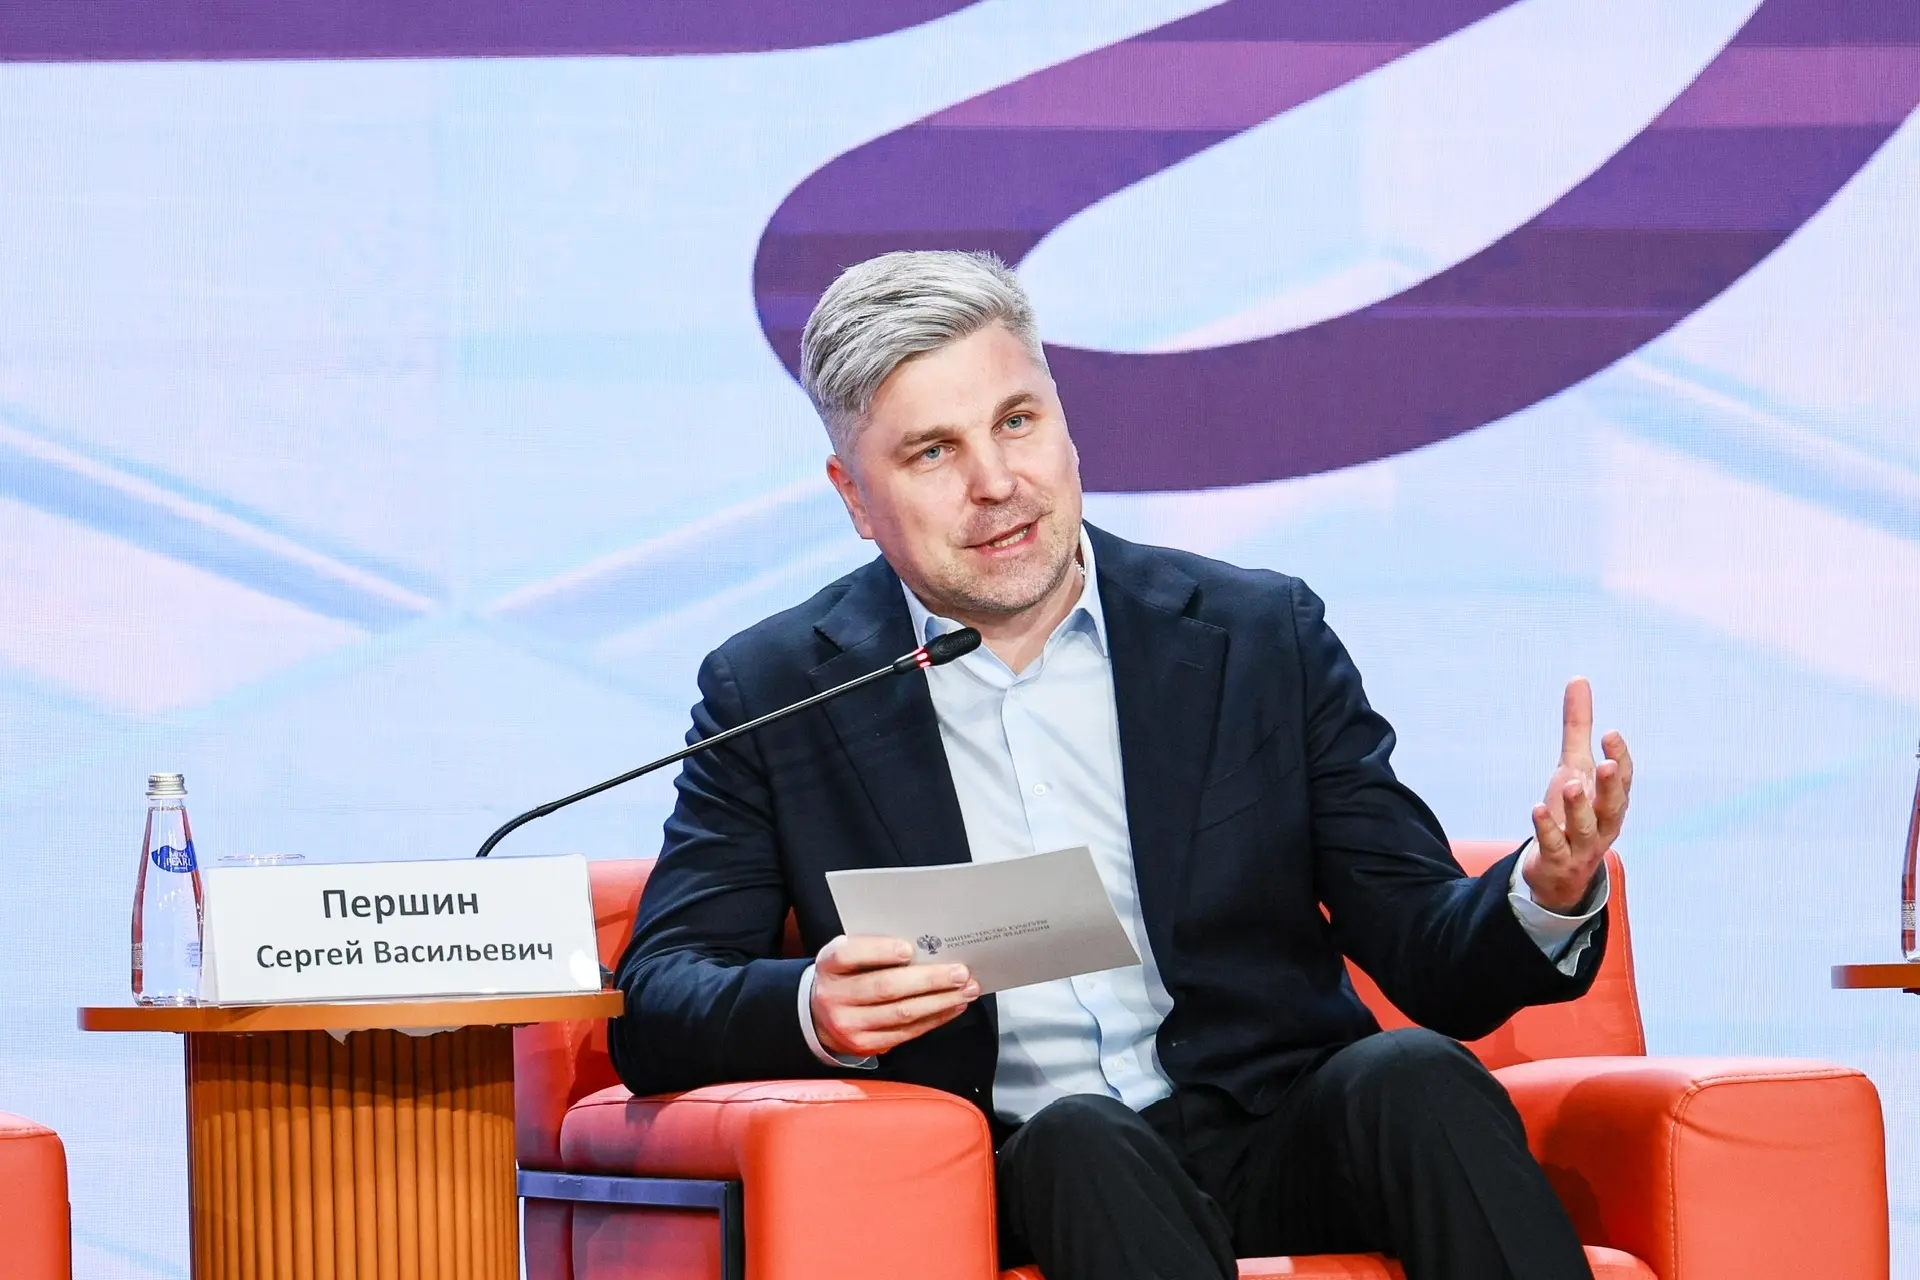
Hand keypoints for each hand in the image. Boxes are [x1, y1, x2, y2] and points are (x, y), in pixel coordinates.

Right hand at [810, 934, 979, 1058]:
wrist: (818, 1014)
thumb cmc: (844, 976)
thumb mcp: (848, 955)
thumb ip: (873, 948)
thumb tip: (924, 946)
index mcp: (830, 965)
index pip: (850, 955)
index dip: (880, 951)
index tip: (909, 949)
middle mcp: (835, 996)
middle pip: (885, 987)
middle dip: (928, 980)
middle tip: (959, 972)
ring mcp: (849, 1025)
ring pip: (902, 1013)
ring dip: (940, 1001)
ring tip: (965, 990)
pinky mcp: (865, 1045)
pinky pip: (906, 1032)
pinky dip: (934, 1018)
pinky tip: (952, 1007)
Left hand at [1522, 677, 1632, 912]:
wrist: (1561, 869)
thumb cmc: (1572, 810)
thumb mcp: (1573, 766)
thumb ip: (1577, 727)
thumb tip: (1578, 679)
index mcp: (1611, 800)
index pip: (1623, 780)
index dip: (1620, 758)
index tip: (1610, 734)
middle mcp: (1602, 823)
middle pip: (1612, 806)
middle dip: (1610, 785)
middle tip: (1605, 764)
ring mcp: (1581, 845)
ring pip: (1586, 828)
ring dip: (1579, 808)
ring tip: (1569, 784)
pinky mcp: (1558, 860)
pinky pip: (1555, 846)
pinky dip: (1547, 829)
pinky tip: (1537, 809)